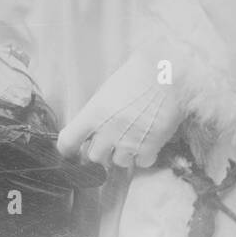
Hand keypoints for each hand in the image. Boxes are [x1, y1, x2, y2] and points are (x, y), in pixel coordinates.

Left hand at [57, 39, 182, 170]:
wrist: (167, 73)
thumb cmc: (137, 75)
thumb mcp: (108, 91)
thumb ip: (97, 113)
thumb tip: (91, 130)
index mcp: (94, 113)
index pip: (68, 141)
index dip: (68, 149)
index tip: (72, 150)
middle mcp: (108, 131)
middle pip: (94, 157)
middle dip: (101, 151)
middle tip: (110, 140)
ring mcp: (129, 141)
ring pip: (119, 162)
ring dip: (124, 153)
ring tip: (133, 135)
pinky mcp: (150, 147)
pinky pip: (141, 163)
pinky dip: (144, 155)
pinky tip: (148, 139)